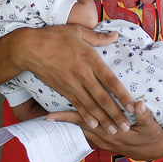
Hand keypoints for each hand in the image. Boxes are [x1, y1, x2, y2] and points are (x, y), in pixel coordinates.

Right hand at [9, 25, 135, 133]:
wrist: (30, 47)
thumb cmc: (54, 36)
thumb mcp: (77, 31)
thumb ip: (98, 36)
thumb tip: (116, 35)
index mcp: (90, 58)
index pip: (110, 80)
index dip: (122, 95)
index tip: (132, 106)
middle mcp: (83, 74)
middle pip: (103, 98)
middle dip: (116, 114)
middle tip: (126, 127)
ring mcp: (72, 83)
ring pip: (91, 105)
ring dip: (103, 119)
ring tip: (113, 131)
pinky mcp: (62, 89)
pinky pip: (77, 105)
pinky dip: (86, 116)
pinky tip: (94, 125)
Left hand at [47, 101, 162, 160]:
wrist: (156, 149)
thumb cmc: (152, 135)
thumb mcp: (152, 125)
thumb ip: (144, 115)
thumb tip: (137, 105)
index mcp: (110, 133)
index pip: (85, 122)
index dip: (67, 118)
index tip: (49, 115)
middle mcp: (103, 138)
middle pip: (78, 127)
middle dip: (62, 122)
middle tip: (43, 116)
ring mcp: (104, 140)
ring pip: (82, 130)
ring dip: (69, 124)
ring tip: (53, 118)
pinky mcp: (106, 139)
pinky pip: (88, 133)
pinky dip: (79, 127)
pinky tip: (73, 121)